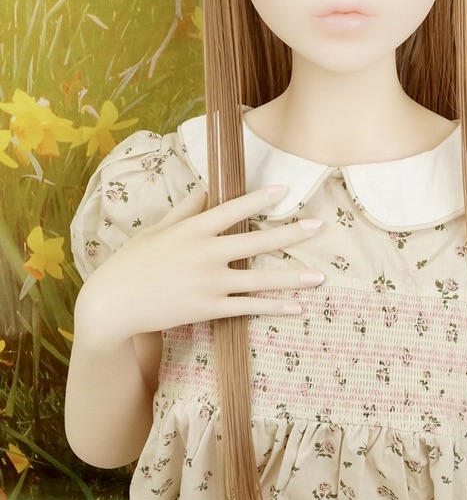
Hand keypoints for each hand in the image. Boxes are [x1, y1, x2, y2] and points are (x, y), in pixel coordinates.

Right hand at [76, 185, 323, 346]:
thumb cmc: (131, 263)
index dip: (260, 199)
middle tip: (319, 226)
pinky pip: (247, 308)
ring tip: (320, 275)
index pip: (233, 209)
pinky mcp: (207, 309)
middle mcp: (205, 254)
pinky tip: (296, 307)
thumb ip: (184, 211)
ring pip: (259, 279)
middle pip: (257, 241)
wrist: (112, 303)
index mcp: (192, 230)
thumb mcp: (156, 231)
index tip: (285, 190)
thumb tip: (203, 191)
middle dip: (291, 233)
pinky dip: (273, 307)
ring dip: (292, 278)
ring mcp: (208, 283)